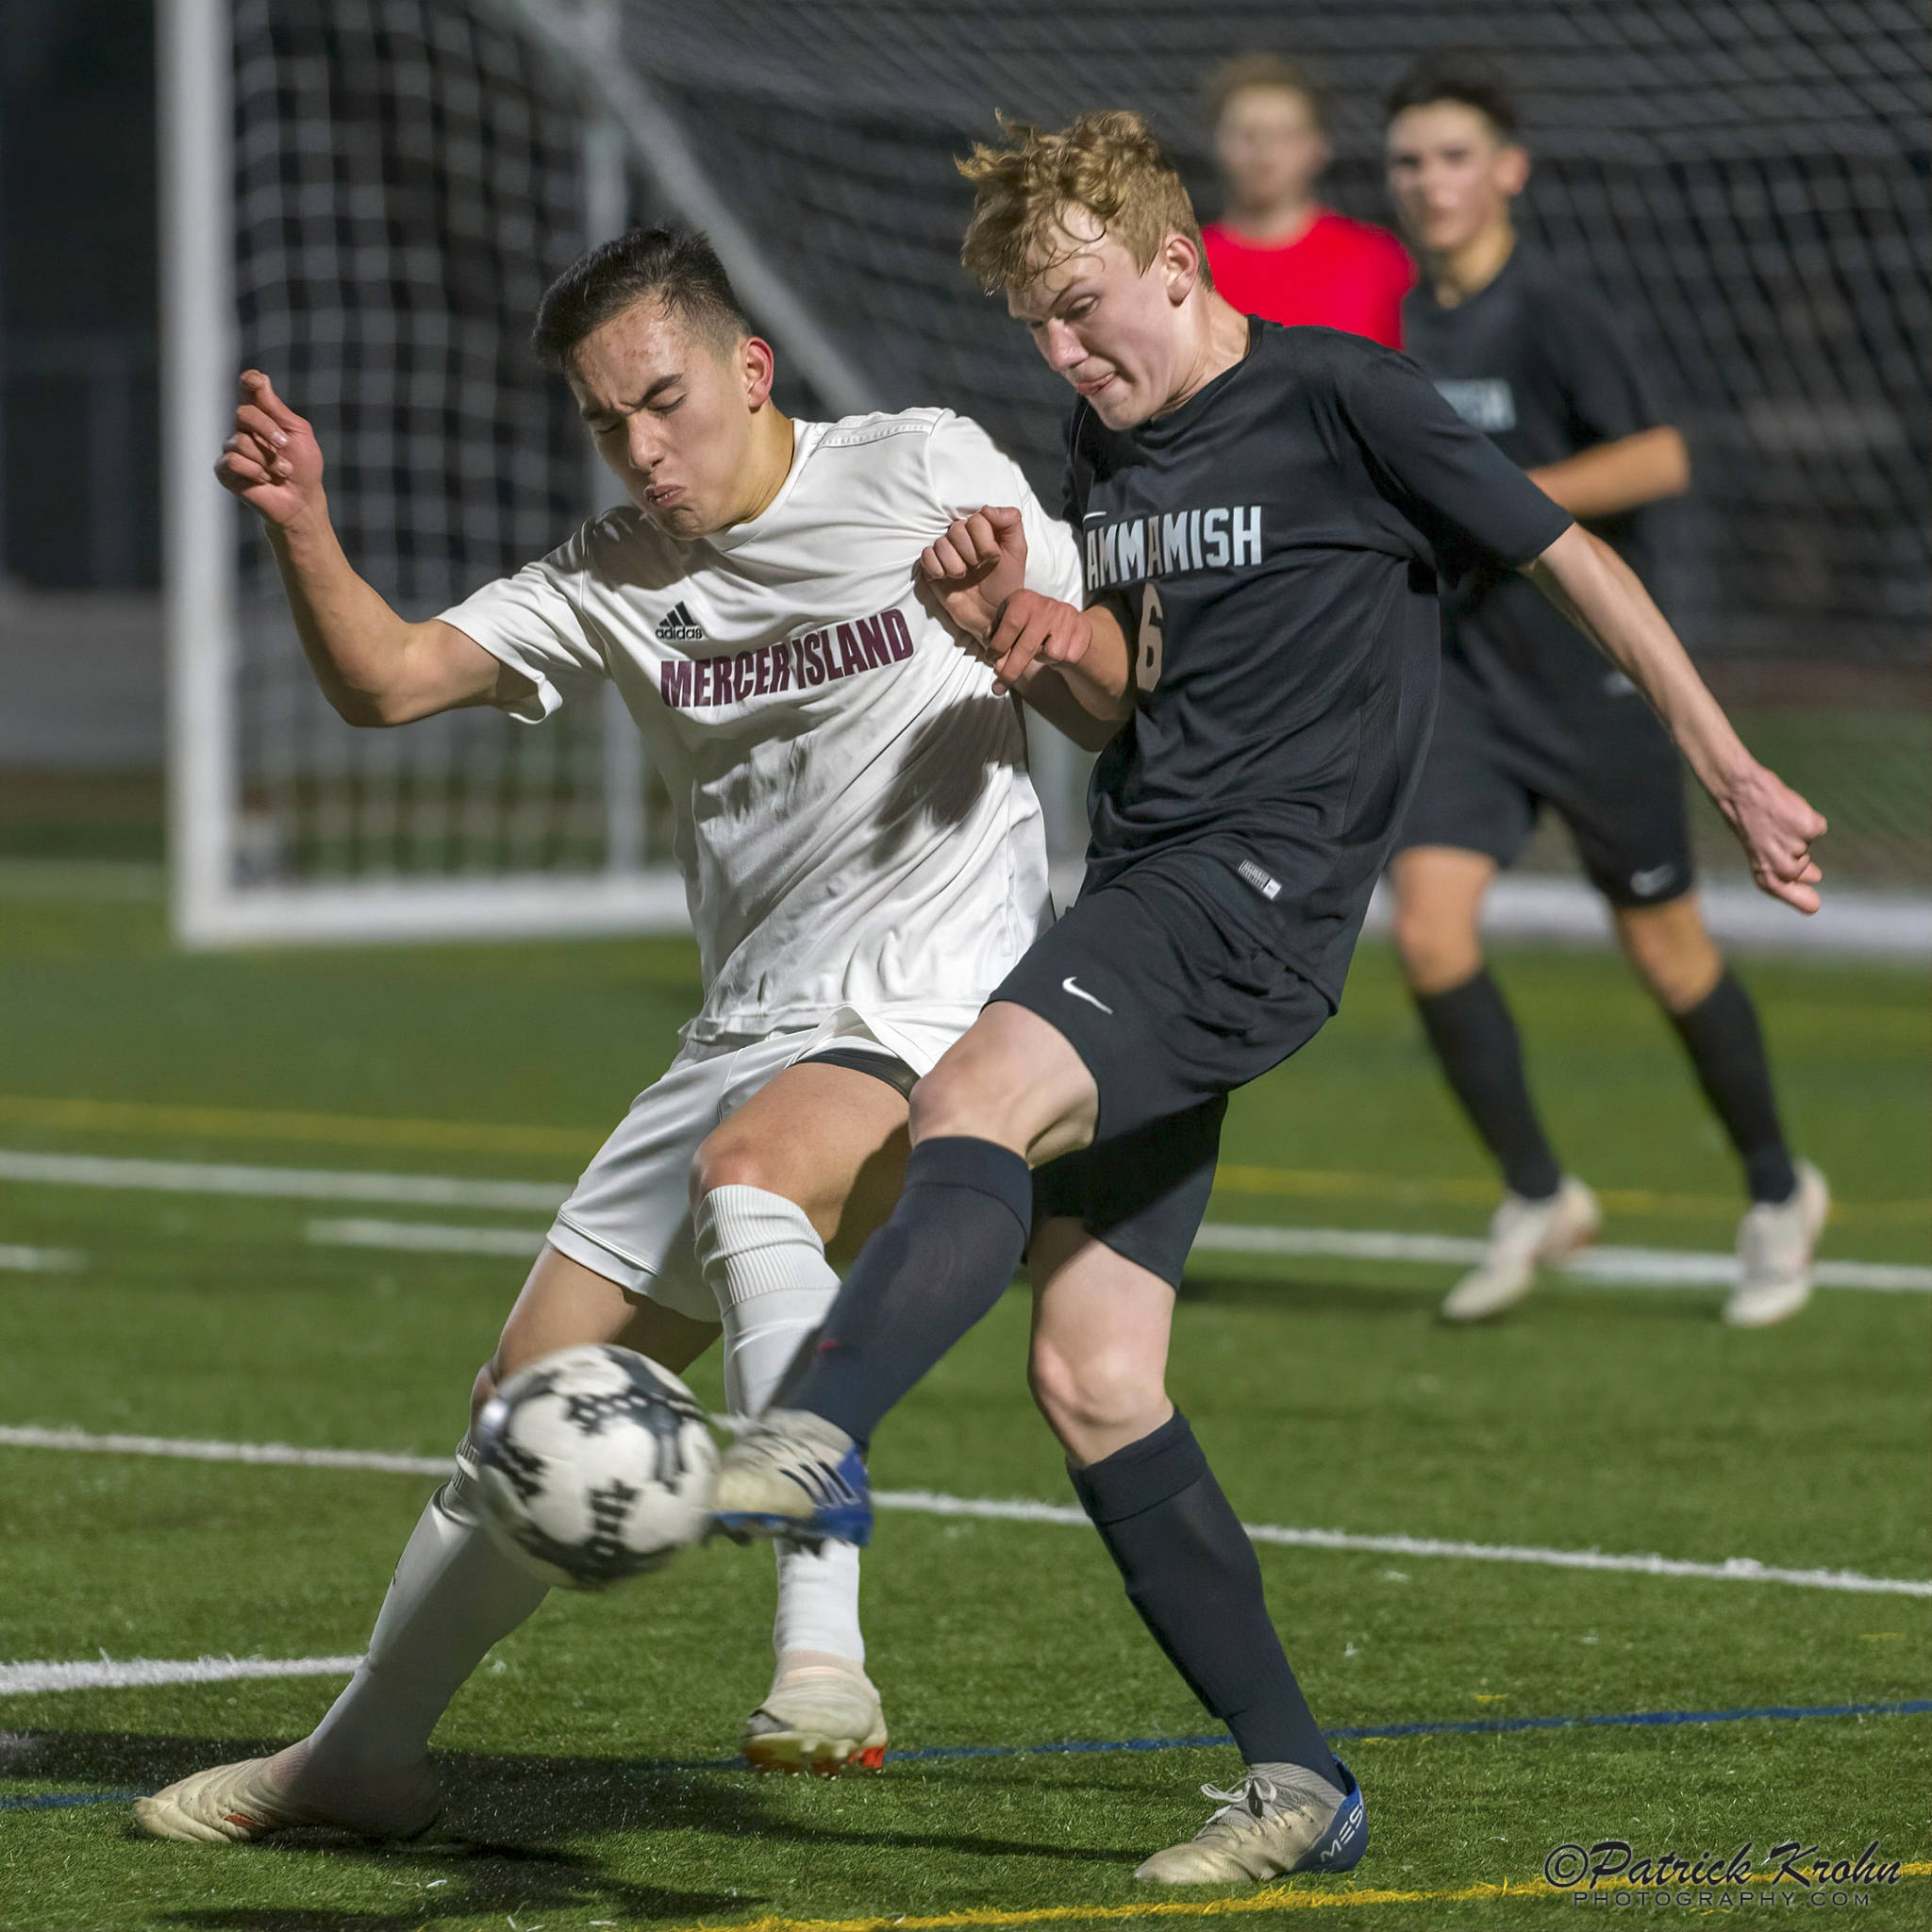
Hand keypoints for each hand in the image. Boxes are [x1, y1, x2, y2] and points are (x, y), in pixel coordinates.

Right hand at [216, 370, 323, 528]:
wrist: (302, 500)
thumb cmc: (304, 467)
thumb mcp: (298, 434)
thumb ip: (277, 410)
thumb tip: (259, 379)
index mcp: (262, 415)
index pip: (249, 390)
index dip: (250, 382)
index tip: (256, 382)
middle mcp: (244, 428)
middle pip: (244, 413)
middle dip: (268, 430)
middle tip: (284, 446)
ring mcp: (233, 448)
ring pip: (240, 441)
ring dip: (268, 459)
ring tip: (281, 472)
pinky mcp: (225, 469)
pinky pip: (233, 460)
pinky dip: (254, 471)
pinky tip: (263, 479)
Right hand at [917, 506, 1028, 640]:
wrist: (991, 614)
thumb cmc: (1005, 583)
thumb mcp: (1017, 551)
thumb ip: (1011, 522)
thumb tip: (987, 509)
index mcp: (982, 531)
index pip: (976, 519)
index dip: (984, 540)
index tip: (992, 558)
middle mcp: (962, 538)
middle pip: (956, 529)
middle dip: (969, 553)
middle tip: (977, 568)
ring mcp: (946, 553)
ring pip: (940, 544)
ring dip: (955, 565)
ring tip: (963, 576)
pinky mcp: (932, 568)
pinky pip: (926, 557)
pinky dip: (937, 569)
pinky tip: (946, 578)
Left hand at [980, 589, 1091, 693]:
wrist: (1067, 621)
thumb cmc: (1031, 624)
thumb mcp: (1009, 622)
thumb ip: (997, 637)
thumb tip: (992, 658)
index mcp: (1024, 600)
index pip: (1008, 628)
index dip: (997, 649)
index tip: (991, 661)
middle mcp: (1045, 606)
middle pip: (1026, 647)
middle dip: (1010, 671)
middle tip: (999, 687)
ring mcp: (1065, 617)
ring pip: (1050, 654)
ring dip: (1042, 659)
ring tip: (1040, 649)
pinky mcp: (1082, 629)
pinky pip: (1067, 656)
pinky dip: (1060, 659)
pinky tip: (1057, 648)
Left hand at [1720, 761, 1826, 912]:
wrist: (1741, 790)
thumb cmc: (1748, 821)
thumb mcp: (1759, 849)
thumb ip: (1784, 866)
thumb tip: (1816, 878)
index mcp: (1763, 872)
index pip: (1785, 893)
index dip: (1800, 899)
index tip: (1814, 905)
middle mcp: (1779, 865)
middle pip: (1802, 870)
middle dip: (1797, 854)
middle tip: (1775, 836)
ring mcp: (1796, 846)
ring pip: (1808, 844)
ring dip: (1797, 833)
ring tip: (1776, 822)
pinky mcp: (1808, 828)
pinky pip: (1818, 826)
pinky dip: (1808, 818)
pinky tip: (1788, 811)